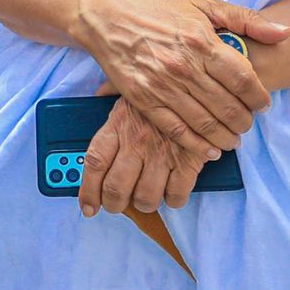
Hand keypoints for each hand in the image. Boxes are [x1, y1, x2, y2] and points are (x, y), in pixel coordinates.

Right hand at [70, 0, 288, 155]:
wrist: (105, 17)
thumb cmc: (155, 9)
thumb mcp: (201, 5)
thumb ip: (245, 19)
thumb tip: (285, 32)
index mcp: (201, 40)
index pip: (243, 79)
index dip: (259, 97)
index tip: (263, 104)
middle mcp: (184, 66)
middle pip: (227, 106)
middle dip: (245, 121)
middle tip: (249, 124)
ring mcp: (162, 85)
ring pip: (205, 123)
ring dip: (226, 137)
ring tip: (234, 139)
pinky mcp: (143, 100)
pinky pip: (177, 130)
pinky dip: (197, 145)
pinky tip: (210, 150)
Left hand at [79, 97, 210, 216]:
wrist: (201, 82)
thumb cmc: (160, 88)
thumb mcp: (132, 85)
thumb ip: (110, 93)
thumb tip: (98, 94)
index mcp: (118, 123)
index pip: (95, 163)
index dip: (88, 191)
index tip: (88, 207)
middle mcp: (136, 141)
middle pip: (116, 188)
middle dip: (114, 204)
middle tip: (116, 205)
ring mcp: (162, 153)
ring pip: (145, 197)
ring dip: (143, 204)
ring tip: (145, 197)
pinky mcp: (188, 161)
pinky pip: (176, 195)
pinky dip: (172, 200)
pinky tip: (171, 191)